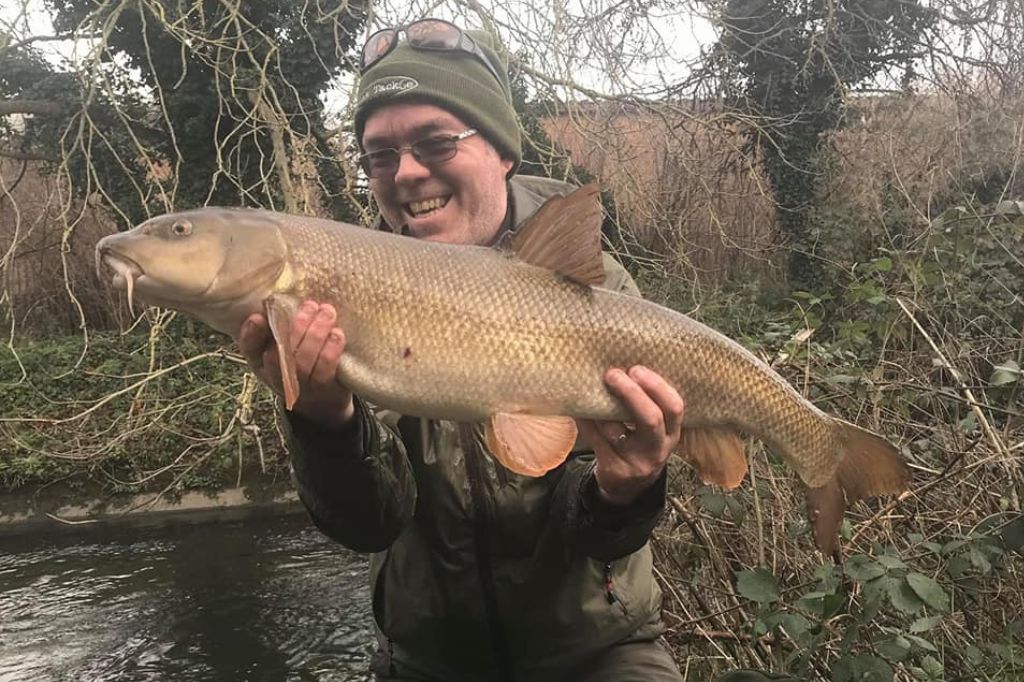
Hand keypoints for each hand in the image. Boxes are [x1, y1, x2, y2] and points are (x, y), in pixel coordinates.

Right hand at [238, 300, 354, 427]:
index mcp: (260, 361)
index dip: (251, 333)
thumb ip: (281, 325)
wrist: (322, 401)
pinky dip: (331, 350)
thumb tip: (281, 298)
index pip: (248, 348)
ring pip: (302, 361)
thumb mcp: (284, 346)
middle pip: (279, 355)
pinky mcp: (323, 390)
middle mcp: (275, 377)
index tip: (259, 316)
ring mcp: (299, 387)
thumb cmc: (300, 363)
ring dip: (316, 333)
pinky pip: (324, 370)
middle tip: (310, 305)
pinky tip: (337, 333)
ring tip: (327, 312)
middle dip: (296, 327)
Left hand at [577, 366, 683, 506]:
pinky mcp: (614, 470)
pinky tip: (579, 406)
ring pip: (616, 430)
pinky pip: (596, 440)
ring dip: (601, 405)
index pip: (674, 408)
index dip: (657, 386)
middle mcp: (658, 449)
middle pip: (650, 419)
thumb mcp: (654, 430)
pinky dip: (586, 420)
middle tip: (612, 374)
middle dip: (631, 393)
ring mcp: (636, 462)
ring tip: (590, 385)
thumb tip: (621, 362)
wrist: (629, 487)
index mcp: (672, 433)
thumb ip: (647, 404)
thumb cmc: (640, 445)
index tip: (637, 368)